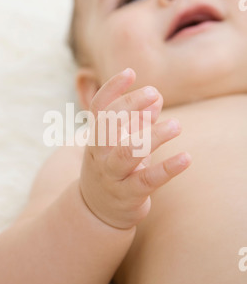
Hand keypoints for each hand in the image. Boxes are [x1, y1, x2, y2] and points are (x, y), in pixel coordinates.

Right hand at [79, 68, 191, 229]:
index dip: (111, 89)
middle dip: (129, 105)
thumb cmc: (114, 168)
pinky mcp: (128, 194)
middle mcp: (100, 154)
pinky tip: (186, 158)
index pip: (99, 108)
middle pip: (108, 126)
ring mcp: (112, 175)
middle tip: (154, 93)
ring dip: (152, 136)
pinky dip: (167, 168)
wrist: (98, 211)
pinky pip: (148, 180)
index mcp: (97, 137)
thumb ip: (138, 120)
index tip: (130, 72)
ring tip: (176, 125)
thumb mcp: (122, 142)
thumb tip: (157, 97)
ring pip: (127, 153)